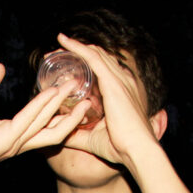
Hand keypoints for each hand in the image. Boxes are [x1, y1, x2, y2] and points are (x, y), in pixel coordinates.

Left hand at [0, 63, 87, 190]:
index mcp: (11, 133)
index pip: (42, 122)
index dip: (57, 107)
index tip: (69, 89)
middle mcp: (16, 141)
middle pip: (52, 127)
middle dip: (69, 108)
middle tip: (82, 87)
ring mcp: (12, 144)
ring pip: (45, 125)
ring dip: (59, 105)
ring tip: (72, 87)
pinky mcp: (2, 143)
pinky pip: (25, 123)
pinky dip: (38, 108)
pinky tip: (48, 94)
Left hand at [56, 34, 165, 170]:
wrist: (137, 150)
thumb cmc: (121, 148)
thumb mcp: (92, 139)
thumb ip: (76, 134)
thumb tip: (58, 135)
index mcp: (121, 92)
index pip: (102, 69)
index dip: (84, 63)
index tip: (65, 65)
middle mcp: (123, 81)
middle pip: (98, 57)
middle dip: (77, 53)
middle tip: (55, 54)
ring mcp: (119, 79)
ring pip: (94, 54)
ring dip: (73, 48)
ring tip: (55, 47)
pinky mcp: (112, 82)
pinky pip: (92, 58)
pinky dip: (77, 48)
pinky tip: (63, 41)